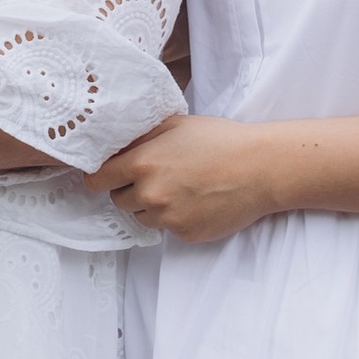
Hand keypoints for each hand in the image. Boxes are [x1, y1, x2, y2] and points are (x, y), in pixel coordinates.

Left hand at [87, 116, 278, 243]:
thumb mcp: (175, 124)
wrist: (260, 168)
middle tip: (156, 178)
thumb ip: (141, 136)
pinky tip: (197, 201)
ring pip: (142, 217)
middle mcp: (150, 194)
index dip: (101, 177)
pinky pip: (168, 229)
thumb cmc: (221, 141)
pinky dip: (177, 218)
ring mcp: (168, 218)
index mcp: (142, 163)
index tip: (106, 176)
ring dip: (152, 206)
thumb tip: (115, 145)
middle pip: (119, 200)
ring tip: (179, 189)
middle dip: (130, 190)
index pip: (98, 180)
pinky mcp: (185, 234)